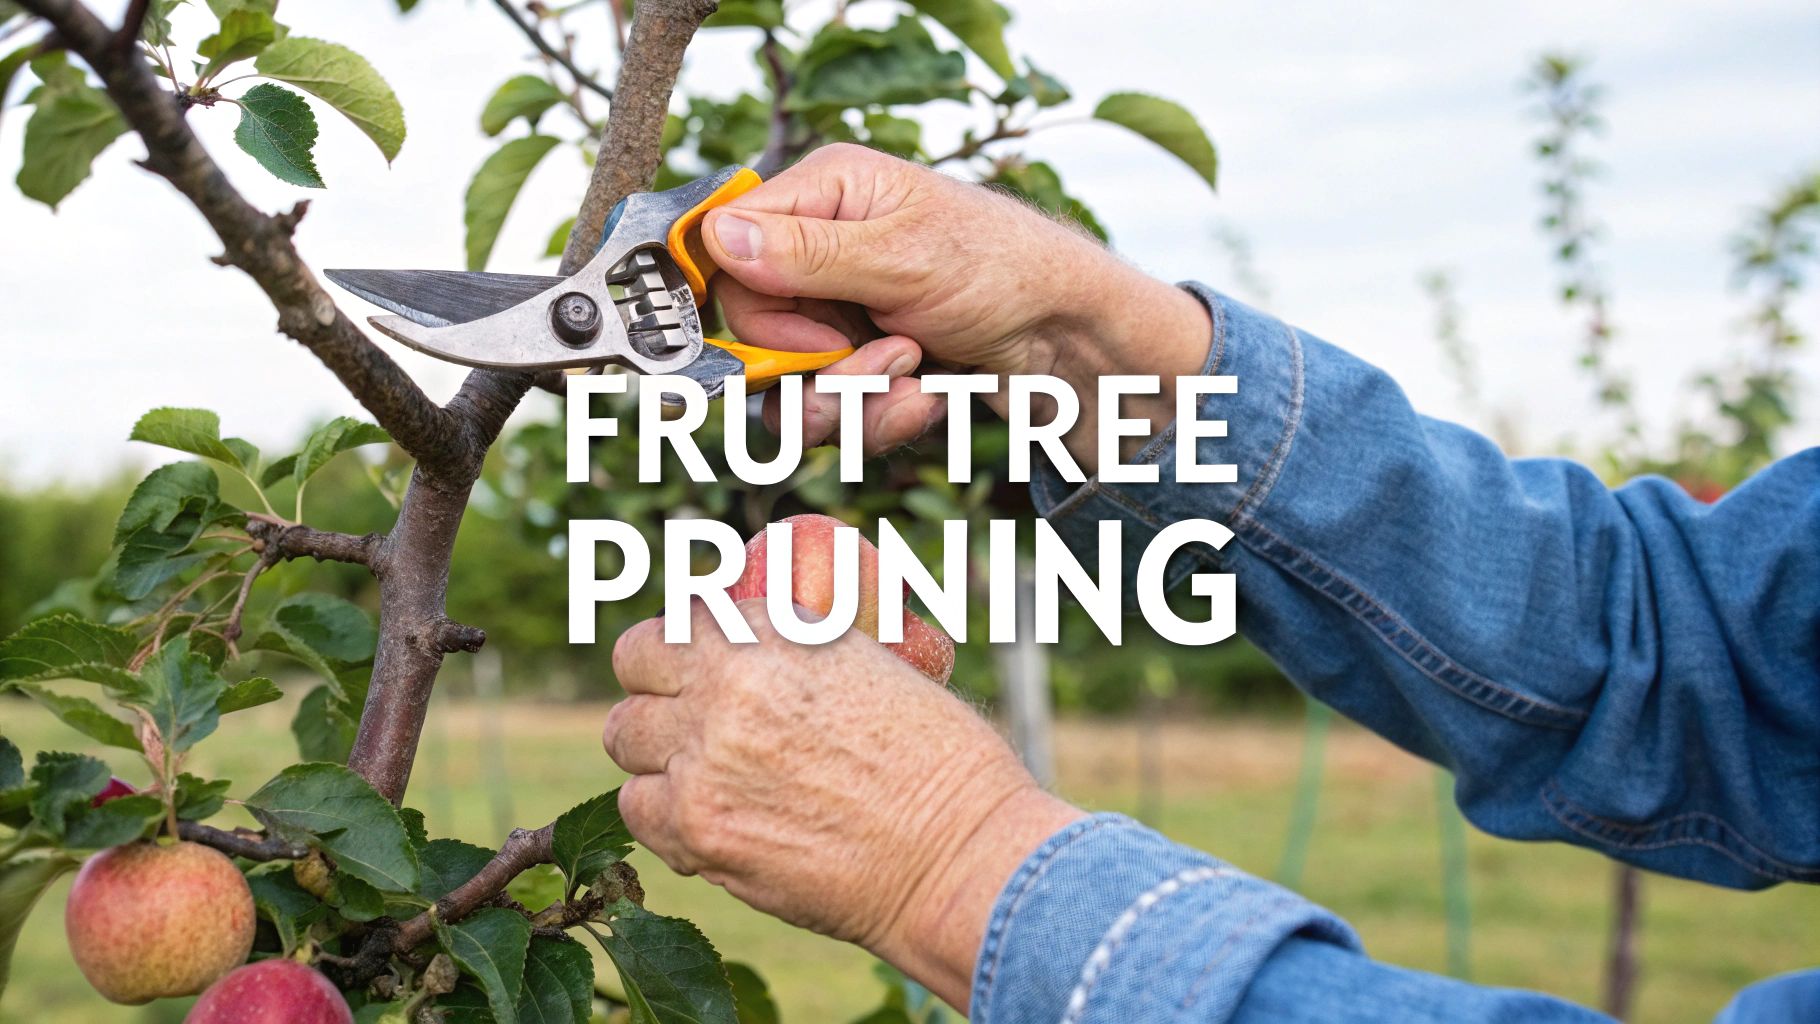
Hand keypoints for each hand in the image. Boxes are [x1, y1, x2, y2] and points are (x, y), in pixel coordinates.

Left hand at [602, 599, 1082, 1010]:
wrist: (958, 853)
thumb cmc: (943, 763)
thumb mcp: (876, 667)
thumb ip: (808, 654)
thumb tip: (775, 648)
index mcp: (771, 631)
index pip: (680, 616)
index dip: (682, 642)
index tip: (694, 663)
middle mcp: (725, 684)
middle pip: (635, 665)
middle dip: (655, 687)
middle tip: (684, 715)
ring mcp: (702, 759)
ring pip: (626, 740)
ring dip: (655, 751)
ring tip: (697, 772)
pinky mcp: (697, 830)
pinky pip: (639, 810)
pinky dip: (663, 815)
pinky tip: (703, 820)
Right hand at [704, 144, 1211, 466]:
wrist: (1074, 342)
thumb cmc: (1008, 271)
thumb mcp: (907, 256)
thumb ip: (807, 254)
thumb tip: (718, 236)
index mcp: (825, 195)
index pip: (726, 254)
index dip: (756, 310)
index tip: (811, 338)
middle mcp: (819, 251)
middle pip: (752, 334)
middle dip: (819, 366)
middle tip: (887, 355)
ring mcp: (837, 313)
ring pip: (787, 388)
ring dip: (854, 400)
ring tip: (915, 376)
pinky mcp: (859, 366)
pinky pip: (832, 416)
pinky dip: (879, 418)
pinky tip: (927, 397)